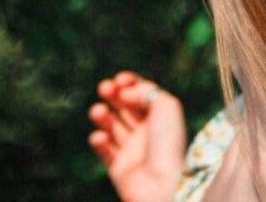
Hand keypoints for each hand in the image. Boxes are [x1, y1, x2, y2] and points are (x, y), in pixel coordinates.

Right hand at [88, 71, 186, 201]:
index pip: (142, 93)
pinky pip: (103, 149)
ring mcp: (133, 150)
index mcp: (162, 117)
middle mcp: (148, 132)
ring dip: (101, 114)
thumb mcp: (165, 105)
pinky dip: (98, 140)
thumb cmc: (167, 144)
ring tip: (99, 112)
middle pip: (125, 105)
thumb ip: (144, 90)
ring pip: (111, 125)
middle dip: (112, 93)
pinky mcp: (119, 168)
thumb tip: (123, 93)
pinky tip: (101, 138)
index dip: (129, 83)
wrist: (161, 185)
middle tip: (104, 88)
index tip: (120, 80)